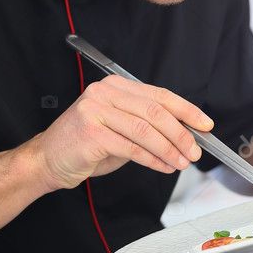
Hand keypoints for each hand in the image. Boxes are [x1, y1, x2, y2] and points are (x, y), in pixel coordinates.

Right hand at [27, 77, 213, 190]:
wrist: (48, 160)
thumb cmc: (86, 146)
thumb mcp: (121, 129)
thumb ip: (148, 126)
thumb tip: (184, 135)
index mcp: (116, 86)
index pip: (159, 95)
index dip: (186, 110)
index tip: (205, 124)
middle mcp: (105, 93)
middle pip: (155, 111)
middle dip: (180, 134)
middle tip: (193, 151)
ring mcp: (96, 110)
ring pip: (146, 130)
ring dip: (169, 149)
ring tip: (181, 162)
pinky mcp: (92, 132)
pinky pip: (132, 147)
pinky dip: (152, 159)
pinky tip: (162, 166)